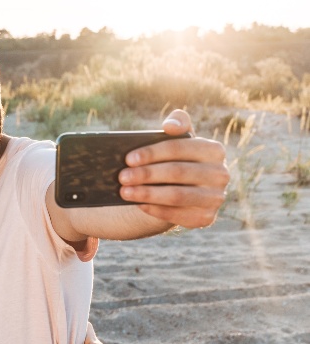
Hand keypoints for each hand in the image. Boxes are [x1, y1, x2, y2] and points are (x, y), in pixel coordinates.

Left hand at [119, 109, 228, 227]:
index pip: (179, 148)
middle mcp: (220, 174)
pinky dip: (156, 209)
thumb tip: (171, 126)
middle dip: (146, 174)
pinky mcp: (206, 218)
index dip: (152, 153)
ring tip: (125, 192)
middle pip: (177, 172)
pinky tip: (139, 204)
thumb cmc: (176, 161)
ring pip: (177, 195)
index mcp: (214, 150)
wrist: (183, 191)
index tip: (129, 158)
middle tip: (122, 177)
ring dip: (147, 194)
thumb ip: (178, 125)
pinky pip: (178, 215)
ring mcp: (215, 198)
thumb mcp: (178, 142)